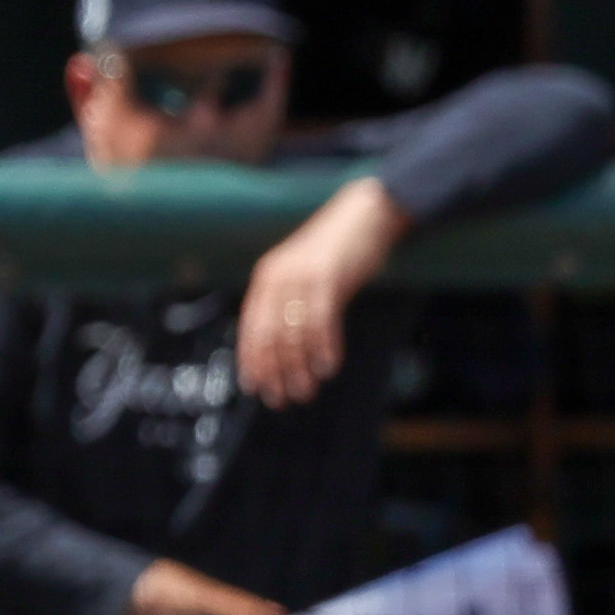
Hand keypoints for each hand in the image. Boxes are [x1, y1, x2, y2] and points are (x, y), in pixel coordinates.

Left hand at [238, 176, 405, 407]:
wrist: (364, 216)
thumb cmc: (336, 251)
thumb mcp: (305, 277)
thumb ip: (293, 305)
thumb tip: (285, 347)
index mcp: (266, 279)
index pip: (250, 328)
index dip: (251, 360)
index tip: (254, 387)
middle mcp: (276, 278)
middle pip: (267, 335)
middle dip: (273, 371)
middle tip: (281, 399)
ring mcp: (300, 277)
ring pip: (292, 333)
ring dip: (298, 367)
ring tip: (306, 390)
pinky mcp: (326, 278)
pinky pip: (320, 321)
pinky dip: (323, 348)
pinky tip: (327, 367)